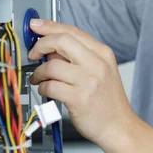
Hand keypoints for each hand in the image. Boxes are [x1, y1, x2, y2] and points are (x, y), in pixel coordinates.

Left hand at [27, 19, 133, 143]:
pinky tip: (46, 90)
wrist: (119, 126)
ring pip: (51, 66)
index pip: (72, 31)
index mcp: (103, 53)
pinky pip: (50, 86)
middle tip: (34, 54)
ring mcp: (88, 81)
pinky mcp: (78, 99)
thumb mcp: (102, 70)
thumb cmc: (108, 101)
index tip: (36, 25)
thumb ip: (79, 56)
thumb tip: (50, 47)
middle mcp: (97, 64)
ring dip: (39, 72)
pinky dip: (42, 88)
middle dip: (40, 45)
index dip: (50, 26)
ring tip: (39, 78)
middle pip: (61, 41)